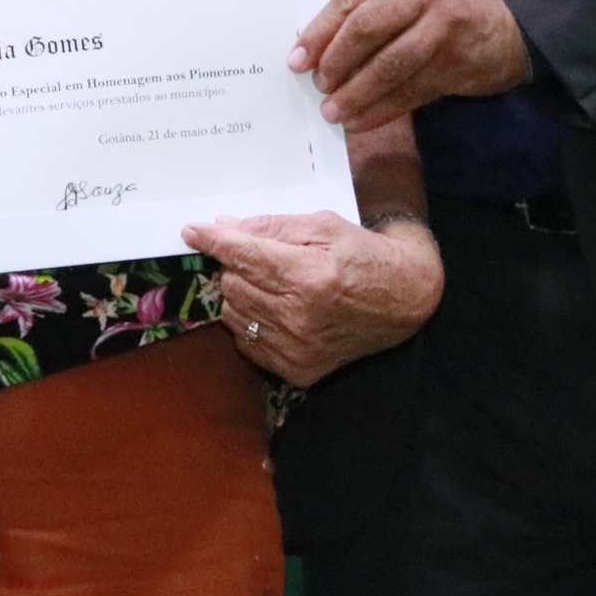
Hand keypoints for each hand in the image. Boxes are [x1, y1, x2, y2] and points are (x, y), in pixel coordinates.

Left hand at [182, 211, 441, 386]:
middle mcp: (298, 316)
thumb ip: (272, 227)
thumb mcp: (323, 225)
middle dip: (235, 264)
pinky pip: (247, 342)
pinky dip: (252, 321)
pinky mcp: (296, 370)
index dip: (213, 240)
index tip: (193, 230)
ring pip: (234, 313)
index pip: (242, 255)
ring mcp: (296, 348)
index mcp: (307, 276)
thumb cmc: (363, 255)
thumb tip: (226, 227)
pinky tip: (276, 308)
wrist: (402, 299)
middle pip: (232, 284)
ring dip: (242, 293)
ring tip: (271, 282)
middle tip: (255, 255)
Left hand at [289, 0, 529, 131]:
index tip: (297, 59)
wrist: (514, 16)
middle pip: (367, 28)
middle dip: (336, 62)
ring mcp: (443, 29)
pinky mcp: (457, 64)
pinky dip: (382, 110)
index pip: (351, 0)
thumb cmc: (448, 0)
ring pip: (390, 66)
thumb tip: (320, 46)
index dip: (320, 33)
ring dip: (357, 94)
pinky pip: (412, 92)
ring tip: (334, 111)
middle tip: (319, 84)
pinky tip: (362, 120)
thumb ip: (374, 3)